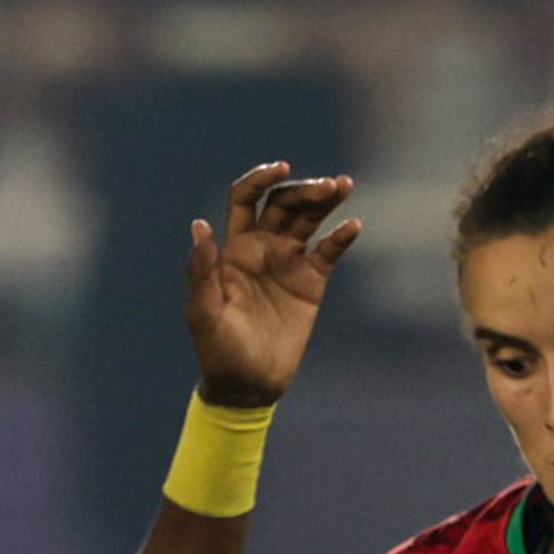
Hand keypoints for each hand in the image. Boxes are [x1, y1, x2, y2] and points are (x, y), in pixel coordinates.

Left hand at [187, 160, 363, 409]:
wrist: (249, 385)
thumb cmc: (218, 350)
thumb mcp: (204, 311)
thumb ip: (202, 269)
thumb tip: (200, 225)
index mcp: (233, 248)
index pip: (246, 199)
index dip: (261, 179)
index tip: (281, 169)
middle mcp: (261, 247)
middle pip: (283, 203)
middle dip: (303, 189)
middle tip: (327, 187)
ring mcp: (288, 263)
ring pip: (308, 219)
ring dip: (325, 200)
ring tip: (344, 185)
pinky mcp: (311, 283)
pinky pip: (329, 251)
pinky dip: (341, 237)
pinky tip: (353, 226)